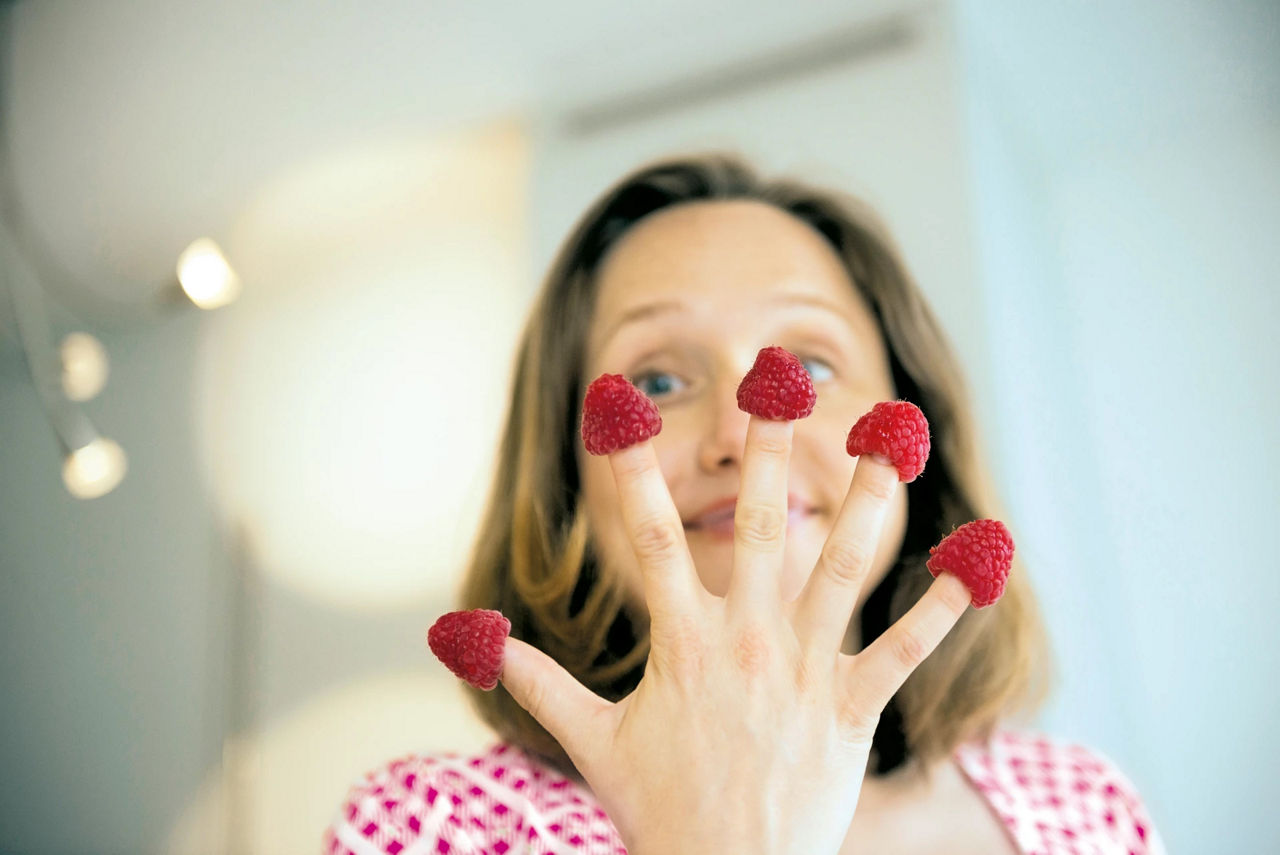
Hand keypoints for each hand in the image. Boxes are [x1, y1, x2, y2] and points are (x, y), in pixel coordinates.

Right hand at [499, 413, 972, 854]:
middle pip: (757, 527)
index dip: (631, 470)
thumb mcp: (591, 741)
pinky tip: (978, 557)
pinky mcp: (850, 711)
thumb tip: (469, 641)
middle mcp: (745, 643)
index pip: (648, 538)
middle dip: (766, 450)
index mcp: (680, 644)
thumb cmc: (659, 812)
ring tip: (896, 437)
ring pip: (844, 568)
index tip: (618, 408)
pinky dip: (942, 606)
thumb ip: (537, 682)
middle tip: (778, 379)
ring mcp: (802, 673)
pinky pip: (903, 650)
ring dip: (871, 498)